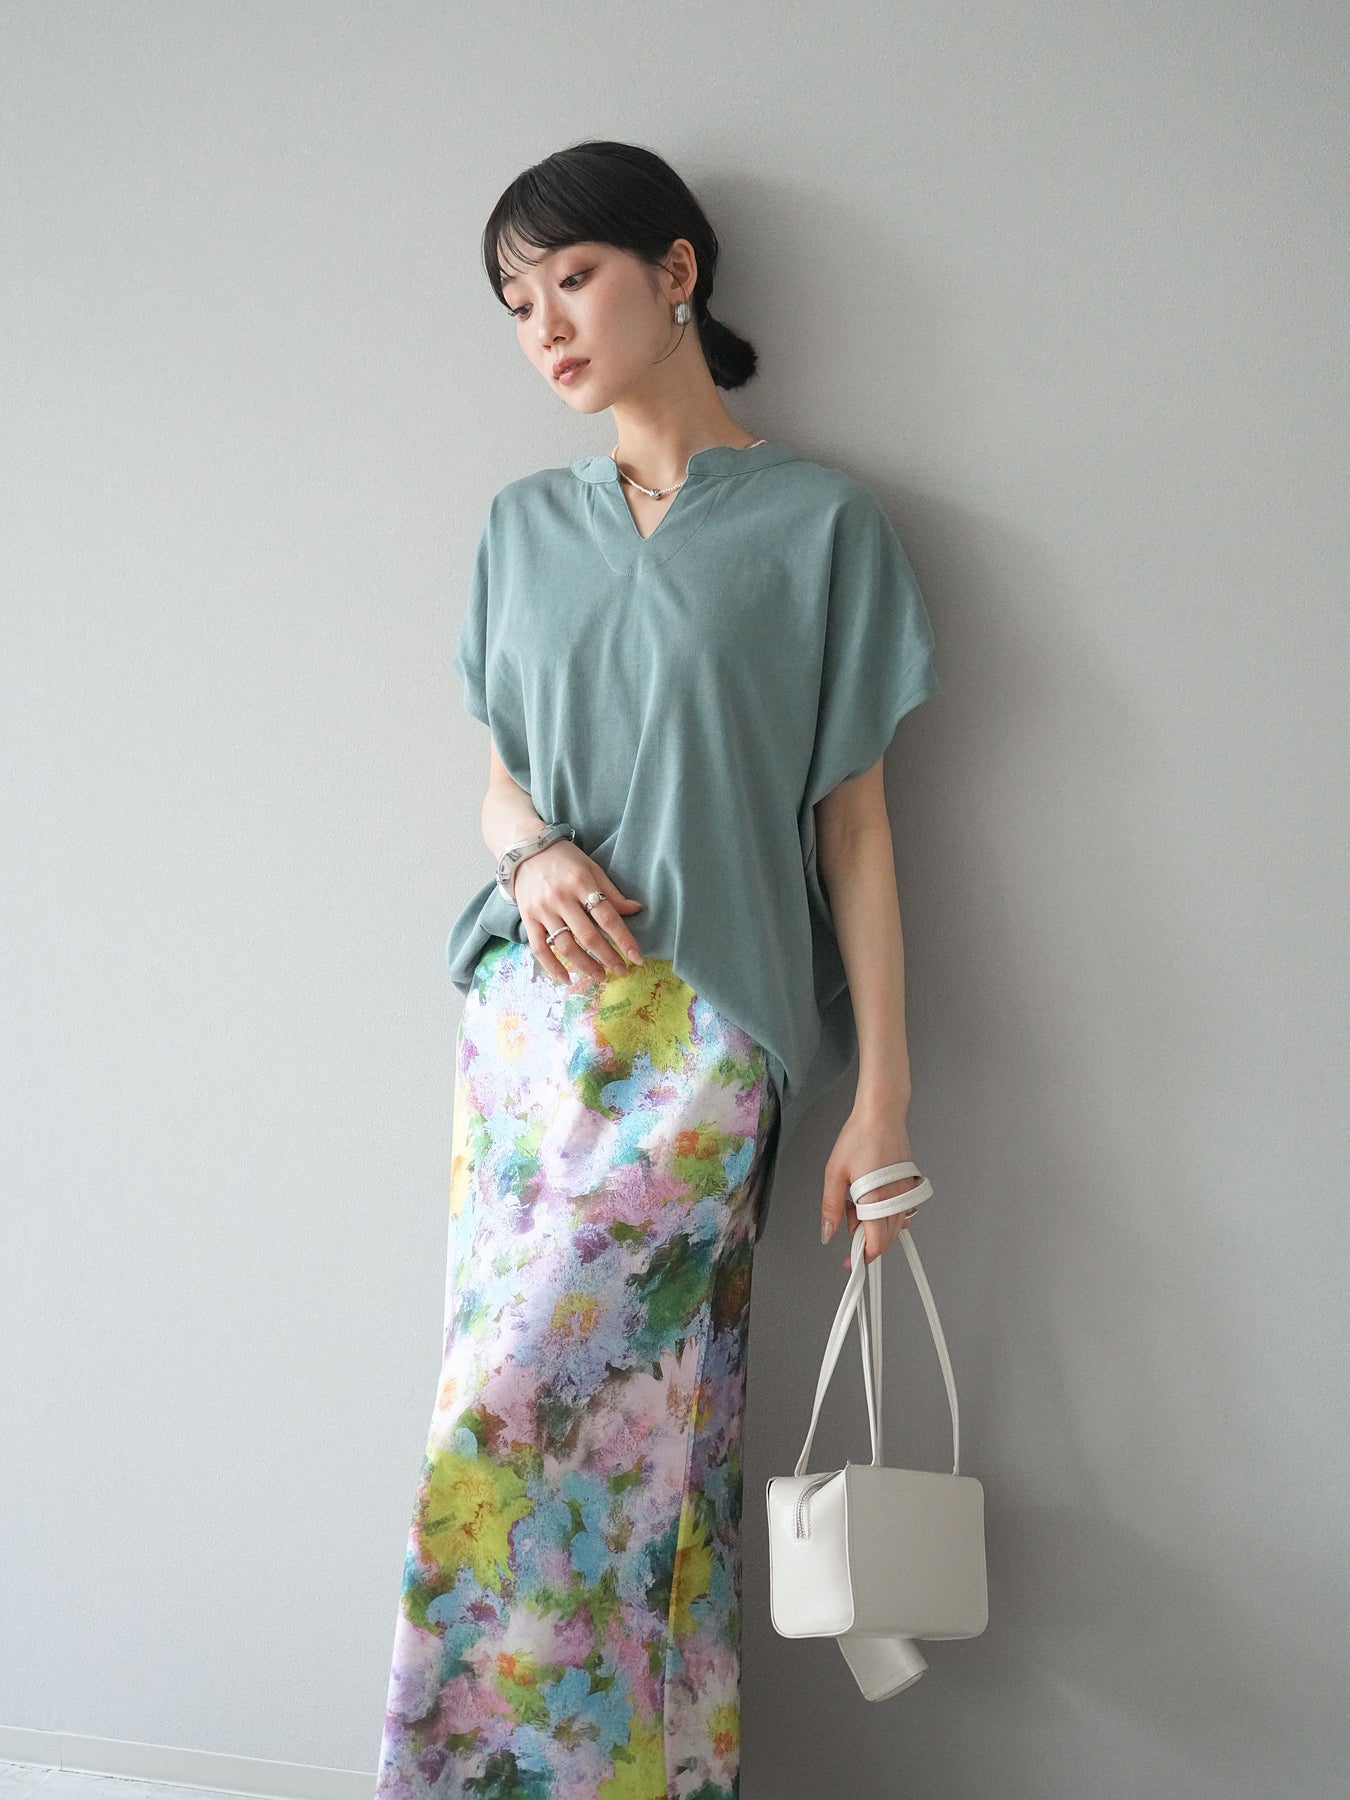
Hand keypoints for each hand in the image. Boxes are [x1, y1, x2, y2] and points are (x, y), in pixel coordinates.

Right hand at [513, 841, 644, 986]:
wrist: (525, 849)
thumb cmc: (564, 859)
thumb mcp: (591, 868)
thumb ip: (611, 892)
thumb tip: (637, 910)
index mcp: (581, 882)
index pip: (607, 917)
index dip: (624, 940)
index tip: (637, 958)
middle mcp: (561, 898)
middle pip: (588, 936)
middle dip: (608, 957)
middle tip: (622, 971)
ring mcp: (542, 910)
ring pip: (565, 945)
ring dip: (585, 966)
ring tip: (600, 977)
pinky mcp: (528, 919)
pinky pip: (539, 948)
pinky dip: (552, 966)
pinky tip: (566, 978)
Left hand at [820, 1104, 924, 1269]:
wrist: (882, 1114)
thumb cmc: (858, 1139)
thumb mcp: (834, 1173)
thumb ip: (831, 1207)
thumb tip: (828, 1233)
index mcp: (877, 1200)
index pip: (875, 1244)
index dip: (862, 1257)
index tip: (850, 1262)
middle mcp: (897, 1201)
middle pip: (886, 1239)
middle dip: (864, 1239)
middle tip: (845, 1217)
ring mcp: (906, 1194)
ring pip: (894, 1227)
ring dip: (874, 1226)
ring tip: (855, 1202)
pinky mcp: (910, 1186)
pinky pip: (902, 1213)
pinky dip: (887, 1216)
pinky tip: (872, 1200)